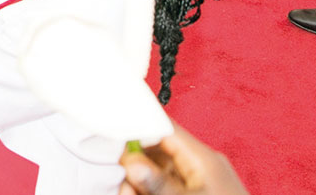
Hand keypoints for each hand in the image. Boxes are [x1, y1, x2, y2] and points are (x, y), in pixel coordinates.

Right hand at [120, 130, 250, 194]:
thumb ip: (159, 184)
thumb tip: (130, 161)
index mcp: (203, 157)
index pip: (165, 128)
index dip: (138, 127)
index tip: (112, 136)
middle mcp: (200, 165)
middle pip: (158, 153)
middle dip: (135, 166)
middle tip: (124, 185)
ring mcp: (199, 182)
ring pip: (159, 172)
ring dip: (140, 182)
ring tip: (129, 192)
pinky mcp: (196, 192)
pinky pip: (169, 185)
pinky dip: (151, 190)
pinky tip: (136, 193)